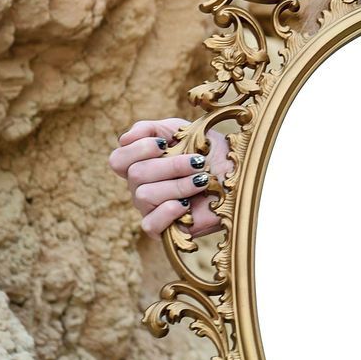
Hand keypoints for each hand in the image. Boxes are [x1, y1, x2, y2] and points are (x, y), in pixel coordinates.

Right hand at [108, 117, 229, 238]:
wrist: (242, 175)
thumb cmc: (212, 152)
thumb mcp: (183, 130)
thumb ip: (151, 128)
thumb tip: (126, 138)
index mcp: (143, 164)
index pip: (118, 160)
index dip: (137, 149)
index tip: (164, 144)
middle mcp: (142, 188)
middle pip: (135, 175)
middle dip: (170, 165)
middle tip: (197, 162)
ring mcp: (153, 210)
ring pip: (144, 196)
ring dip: (178, 185)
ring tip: (202, 181)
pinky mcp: (168, 231)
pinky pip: (150, 225)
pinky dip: (167, 212)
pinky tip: (187, 205)